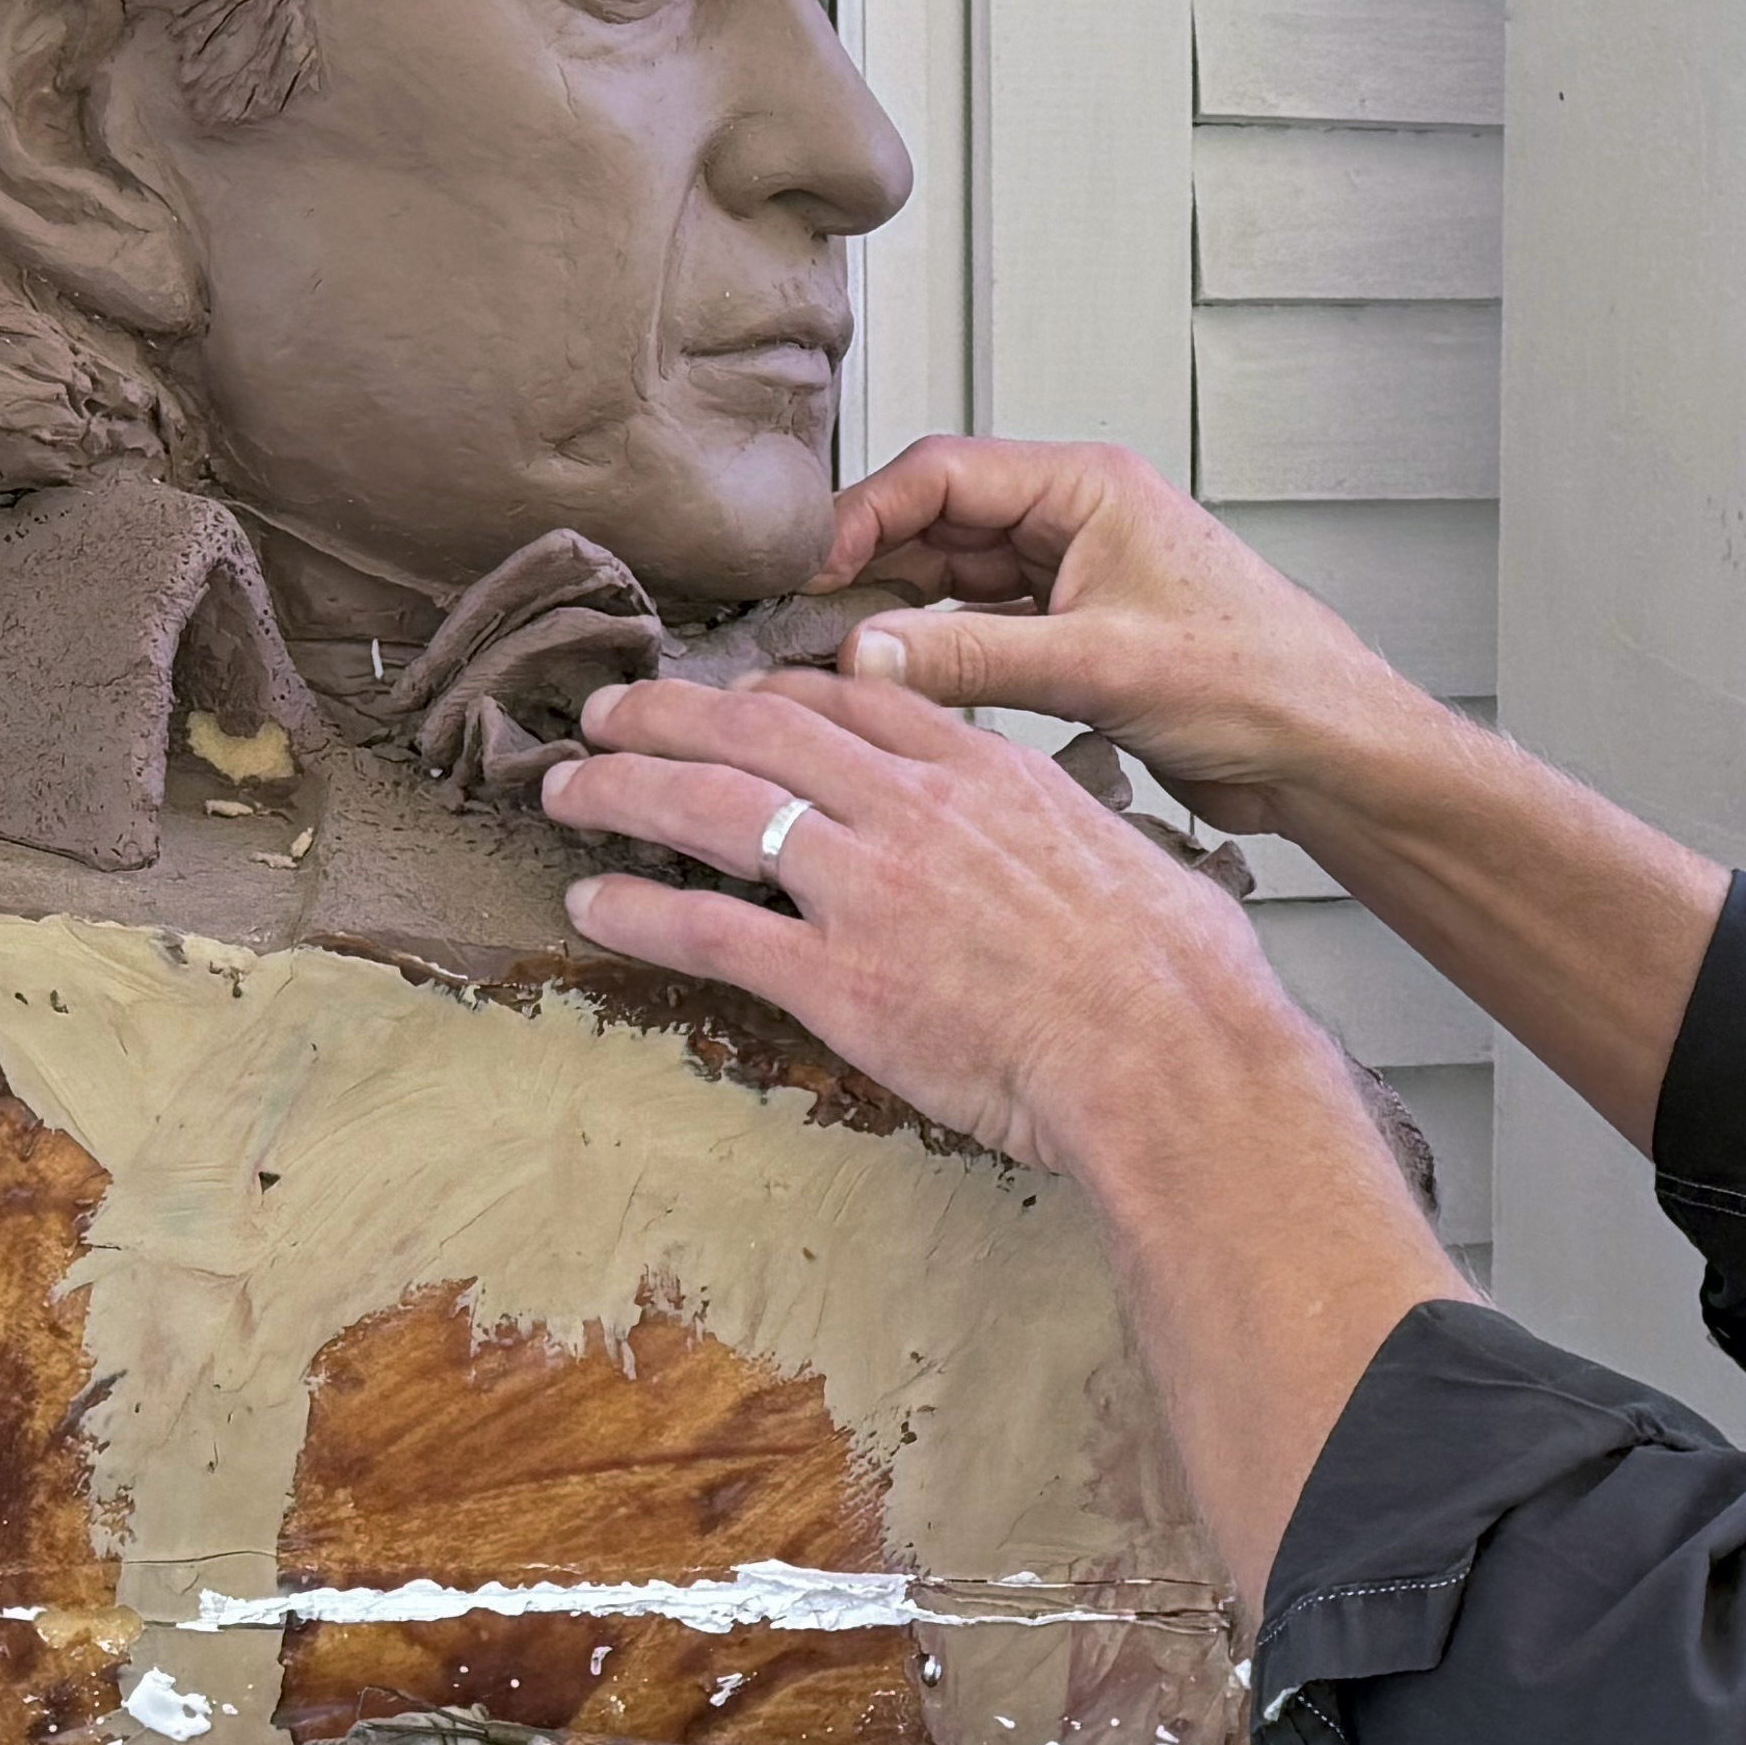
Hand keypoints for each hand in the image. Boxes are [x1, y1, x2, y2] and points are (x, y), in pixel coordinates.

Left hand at [544, 666, 1331, 1177]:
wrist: (1170, 1054)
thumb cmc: (1178, 975)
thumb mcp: (1119, 851)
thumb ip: (1056, 825)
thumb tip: (1062, 840)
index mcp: (984, 769)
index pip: (852, 698)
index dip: (772, 690)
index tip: (734, 695)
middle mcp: (912, 808)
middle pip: (759, 728)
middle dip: (668, 712)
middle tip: (610, 710)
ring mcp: (866, 888)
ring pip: (712, 808)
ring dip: (623, 789)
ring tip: (568, 786)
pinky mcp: (837, 979)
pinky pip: (707, 929)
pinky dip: (635, 910)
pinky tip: (588, 904)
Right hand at [819, 437, 1425, 836]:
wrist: (1328, 750)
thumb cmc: (1259, 682)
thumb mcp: (1099, 668)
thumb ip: (972, 660)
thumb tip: (864, 656)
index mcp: (1088, 487)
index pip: (945, 474)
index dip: (866, 515)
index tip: (808, 568)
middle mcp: (1076, 521)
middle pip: (940, 523)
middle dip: (870, 568)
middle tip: (801, 621)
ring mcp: (1075, 580)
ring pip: (956, 583)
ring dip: (900, 618)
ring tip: (832, 661)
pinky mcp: (1078, 639)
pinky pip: (984, 634)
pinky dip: (939, 657)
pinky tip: (898, 690)